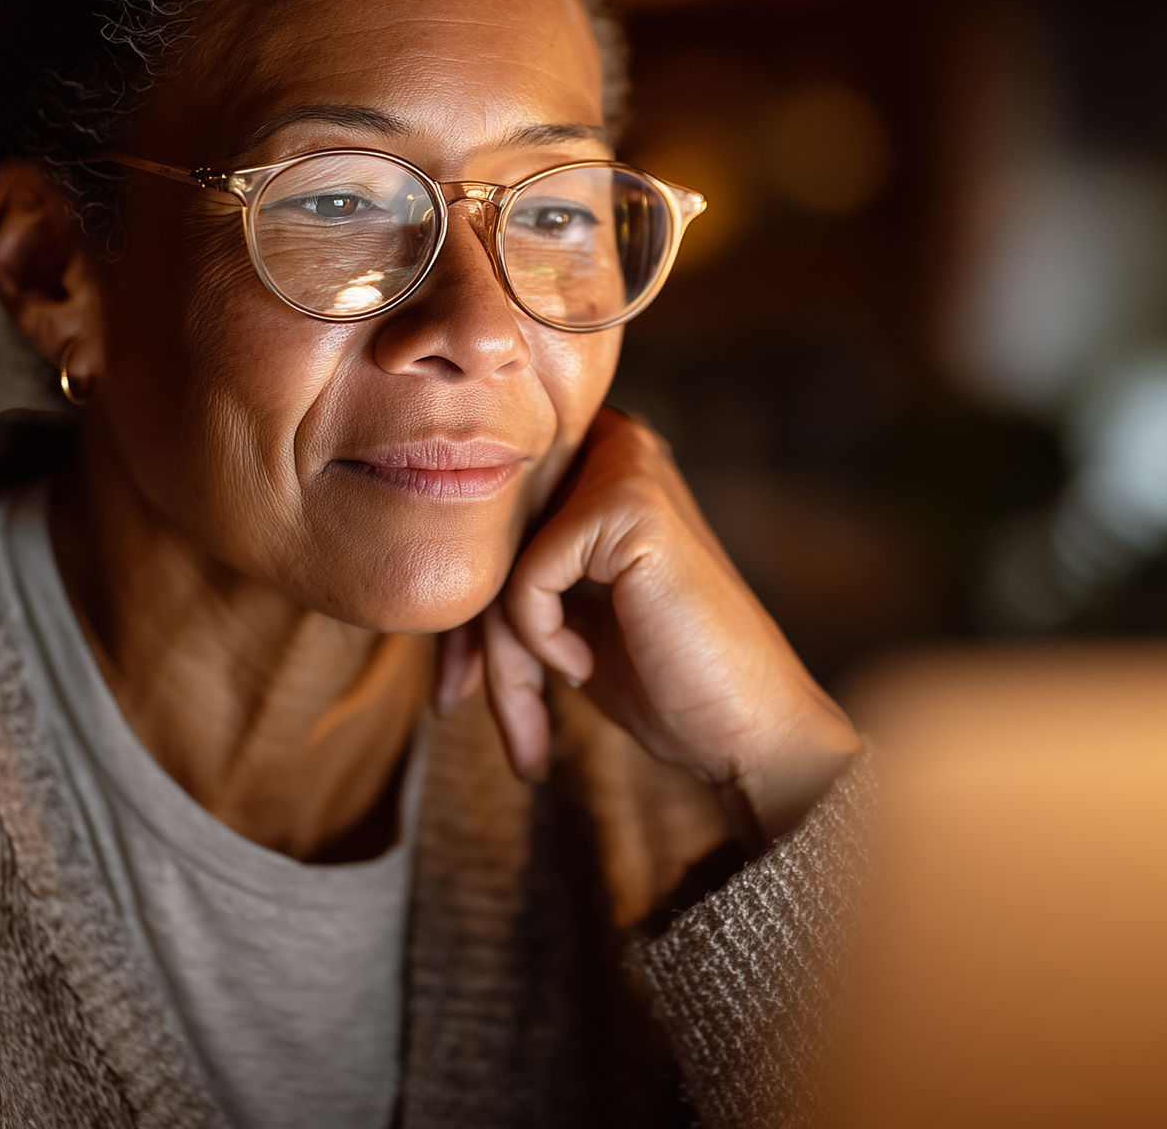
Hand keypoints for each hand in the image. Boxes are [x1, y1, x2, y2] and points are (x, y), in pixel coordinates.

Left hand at [434, 407, 860, 844]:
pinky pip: (525, 580)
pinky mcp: (628, 505)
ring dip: (503, 652)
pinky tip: (583, 667)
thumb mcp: (563, 611)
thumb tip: (418, 557)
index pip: (490, 513)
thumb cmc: (662, 675)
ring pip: (500, 559)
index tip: (453, 686)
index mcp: (599, 453)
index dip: (462, 604)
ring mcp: (625, 464)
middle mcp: (613, 439)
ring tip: (531, 718)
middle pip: (489, 533)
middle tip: (469, 708)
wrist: (748, 728)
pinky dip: (541, 641)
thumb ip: (506, 566)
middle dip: (471, 633)